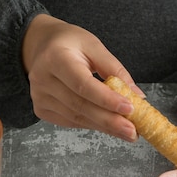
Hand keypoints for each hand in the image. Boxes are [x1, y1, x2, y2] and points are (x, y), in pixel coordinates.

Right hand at [21, 14, 139, 140]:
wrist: (41, 46)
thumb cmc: (69, 44)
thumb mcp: (94, 46)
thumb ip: (114, 69)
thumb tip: (137, 95)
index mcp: (55, 58)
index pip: (83, 84)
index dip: (106, 99)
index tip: (130, 108)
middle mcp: (42, 79)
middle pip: (80, 106)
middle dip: (110, 121)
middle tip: (133, 131)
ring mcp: (39, 97)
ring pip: (77, 118)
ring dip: (105, 127)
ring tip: (127, 132)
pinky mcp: (41, 109)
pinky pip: (72, 122)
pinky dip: (93, 125)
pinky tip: (109, 127)